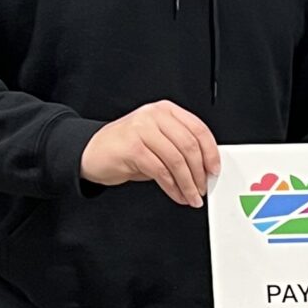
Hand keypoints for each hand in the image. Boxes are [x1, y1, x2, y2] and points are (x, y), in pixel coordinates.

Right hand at [80, 101, 219, 206]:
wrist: (93, 152)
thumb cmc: (127, 147)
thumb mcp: (158, 141)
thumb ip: (179, 147)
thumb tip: (204, 169)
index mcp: (166, 111)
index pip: (198, 129)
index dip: (211, 152)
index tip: (214, 170)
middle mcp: (154, 116)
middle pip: (189, 146)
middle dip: (199, 172)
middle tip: (202, 188)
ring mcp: (142, 129)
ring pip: (176, 160)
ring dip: (187, 184)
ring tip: (191, 196)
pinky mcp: (132, 148)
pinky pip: (160, 171)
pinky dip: (172, 187)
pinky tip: (176, 195)